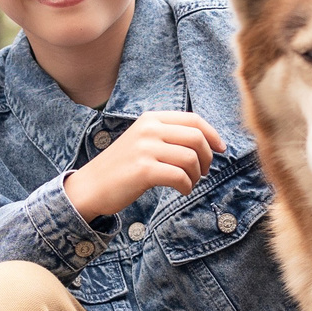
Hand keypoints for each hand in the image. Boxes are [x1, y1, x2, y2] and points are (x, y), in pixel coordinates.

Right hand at [63, 110, 225, 219]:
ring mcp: (145, 149)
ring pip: (190, 158)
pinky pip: (180, 176)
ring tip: (189, 183)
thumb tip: (205, 141)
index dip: (213, 134)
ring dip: (197, 175)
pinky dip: (187, 186)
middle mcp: (148, 129)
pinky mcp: (143, 170)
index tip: (221, 148)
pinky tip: (181, 191)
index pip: (193, 119)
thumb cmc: (121, 168)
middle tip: (204, 172)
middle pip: (196, 137)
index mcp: (150, 119)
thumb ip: (167, 136)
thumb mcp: (142, 141)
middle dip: (207, 157)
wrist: (90, 187)